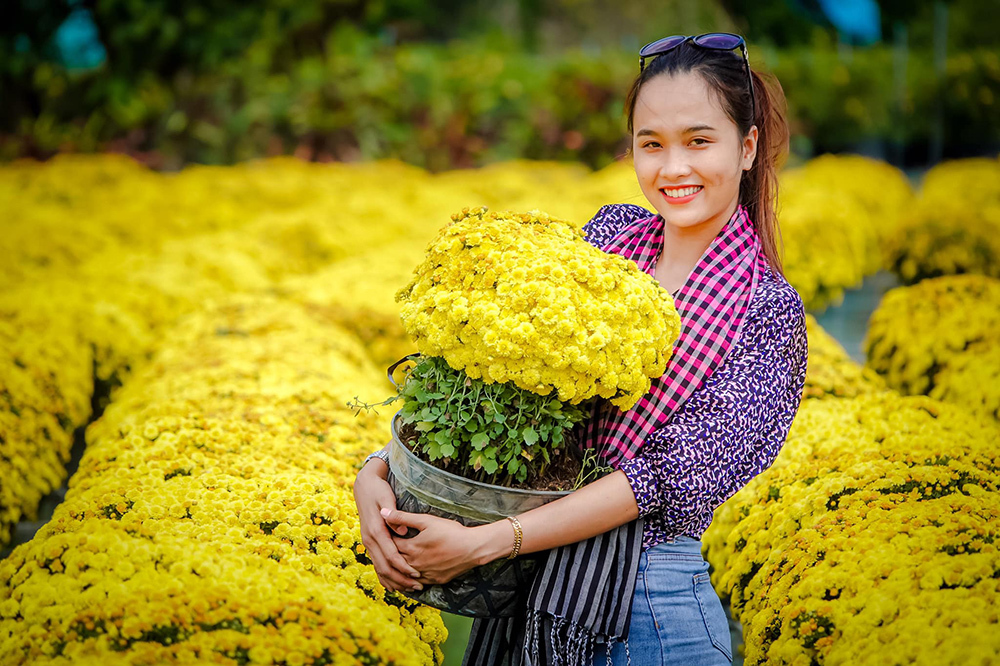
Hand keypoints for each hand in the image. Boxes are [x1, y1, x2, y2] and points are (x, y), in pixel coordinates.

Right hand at [352, 459, 422, 592]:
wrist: (364, 487)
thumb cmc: (379, 491)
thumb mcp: (387, 498)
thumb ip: (394, 515)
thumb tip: (402, 531)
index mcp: (375, 531)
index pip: (390, 555)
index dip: (403, 567)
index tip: (417, 574)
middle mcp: (369, 540)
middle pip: (384, 567)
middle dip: (401, 579)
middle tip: (418, 587)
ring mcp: (368, 543)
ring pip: (380, 568)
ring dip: (394, 580)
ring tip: (410, 589)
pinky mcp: (370, 544)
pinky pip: (377, 565)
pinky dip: (386, 577)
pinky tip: (396, 584)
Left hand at [382, 508, 510, 584]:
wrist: (473, 548)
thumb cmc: (451, 532)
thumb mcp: (426, 520)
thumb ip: (403, 517)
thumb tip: (383, 512)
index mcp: (411, 548)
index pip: (390, 545)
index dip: (385, 540)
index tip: (380, 534)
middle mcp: (415, 564)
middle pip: (395, 562)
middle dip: (387, 556)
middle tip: (380, 550)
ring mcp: (425, 574)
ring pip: (404, 576)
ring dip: (396, 571)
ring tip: (390, 566)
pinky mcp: (435, 580)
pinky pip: (416, 583)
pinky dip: (409, 581)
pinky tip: (407, 577)